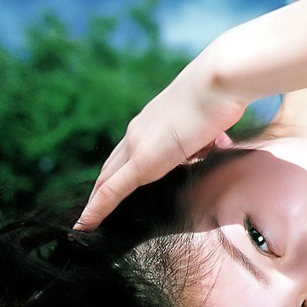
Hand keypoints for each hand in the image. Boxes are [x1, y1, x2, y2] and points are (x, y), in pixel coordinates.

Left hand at [74, 56, 248, 229]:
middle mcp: (138, 131)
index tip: (106, 188)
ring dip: (95, 199)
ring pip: (106, 178)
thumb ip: (206, 135)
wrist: (220, 81)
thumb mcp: (210, 122)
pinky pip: (111, 190)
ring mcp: (137, 143)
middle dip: (99, 189)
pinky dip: (96, 208)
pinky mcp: (143, 160)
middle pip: (110, 166)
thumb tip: (219, 141)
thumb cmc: (222, 97)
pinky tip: (85, 224)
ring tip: (85, 220)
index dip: (114, 172)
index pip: (125, 152)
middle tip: (89, 209)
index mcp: (151, 122)